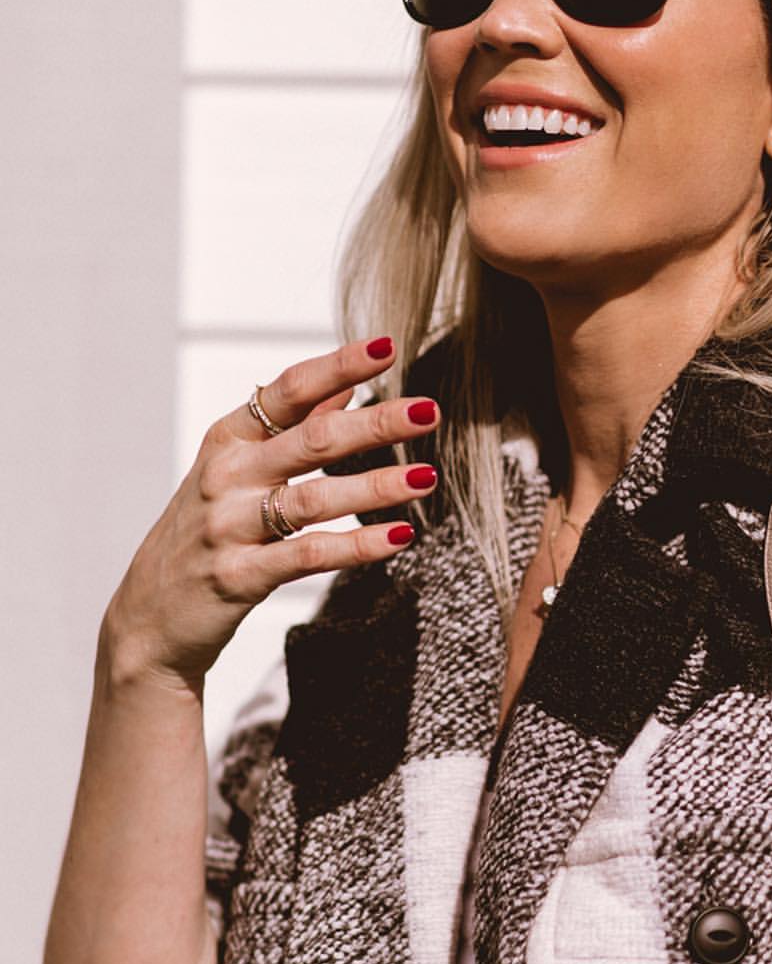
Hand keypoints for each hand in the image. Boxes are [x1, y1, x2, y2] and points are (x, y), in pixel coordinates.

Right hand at [101, 336, 439, 692]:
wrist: (150, 616)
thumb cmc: (206, 530)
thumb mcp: (236, 470)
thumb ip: (291, 427)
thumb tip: (346, 385)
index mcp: (229, 440)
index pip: (289, 392)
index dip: (338, 366)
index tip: (387, 347)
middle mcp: (226, 476)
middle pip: (311, 440)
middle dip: (375, 424)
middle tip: (429, 411)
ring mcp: (229, 526)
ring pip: (313, 500)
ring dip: (375, 486)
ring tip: (426, 477)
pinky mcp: (239, 576)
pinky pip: (307, 555)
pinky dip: (357, 545)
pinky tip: (399, 536)